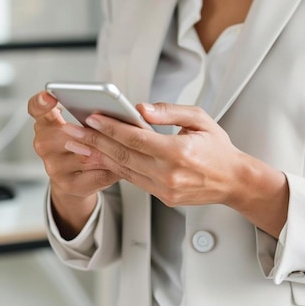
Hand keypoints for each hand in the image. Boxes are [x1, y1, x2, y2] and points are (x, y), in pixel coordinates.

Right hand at [27, 91, 121, 236]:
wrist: (75, 181)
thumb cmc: (82, 146)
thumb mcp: (81, 127)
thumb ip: (90, 115)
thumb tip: (114, 112)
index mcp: (46, 124)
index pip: (37, 109)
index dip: (41, 103)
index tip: (50, 96)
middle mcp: (45, 145)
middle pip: (67, 134)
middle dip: (93, 132)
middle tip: (113, 128)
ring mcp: (54, 167)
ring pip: (88, 156)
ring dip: (108, 151)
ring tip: (123, 147)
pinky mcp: (68, 185)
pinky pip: (98, 175)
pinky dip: (113, 169)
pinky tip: (121, 164)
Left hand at [63, 102, 288, 236]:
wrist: (234, 181)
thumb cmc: (219, 148)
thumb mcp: (200, 119)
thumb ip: (170, 112)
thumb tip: (141, 108)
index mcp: (178, 152)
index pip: (136, 138)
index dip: (110, 127)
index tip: (90, 117)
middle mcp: (169, 174)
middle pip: (123, 155)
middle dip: (93, 141)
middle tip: (70, 131)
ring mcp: (165, 189)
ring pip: (124, 170)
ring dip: (98, 156)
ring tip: (77, 144)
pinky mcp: (163, 197)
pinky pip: (134, 180)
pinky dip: (114, 167)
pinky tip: (100, 157)